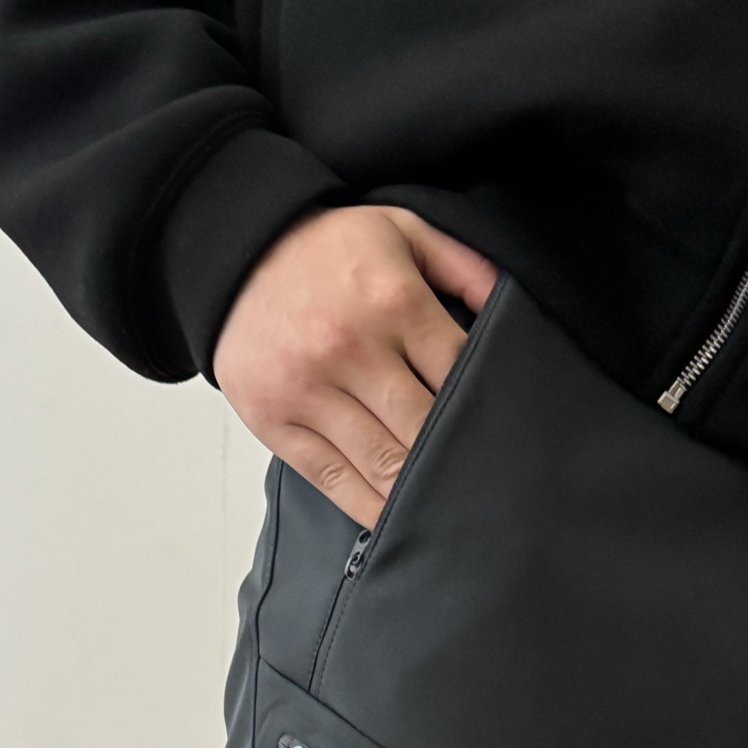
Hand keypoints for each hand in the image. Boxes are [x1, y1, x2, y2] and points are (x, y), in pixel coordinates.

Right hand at [214, 204, 498, 528]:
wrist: (235, 257)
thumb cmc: (328, 250)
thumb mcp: (403, 229)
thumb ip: (463, 266)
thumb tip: (512, 312)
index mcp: (392, 301)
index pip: (459, 372)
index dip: (488, 405)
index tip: (506, 430)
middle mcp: (350, 347)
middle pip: (424, 428)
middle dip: (458, 456)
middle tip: (488, 482)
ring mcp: (308, 389)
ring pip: (383, 463)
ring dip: (420, 491)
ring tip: (449, 506)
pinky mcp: (275, 421)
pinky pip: (333, 479)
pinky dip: (370, 507)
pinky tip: (397, 518)